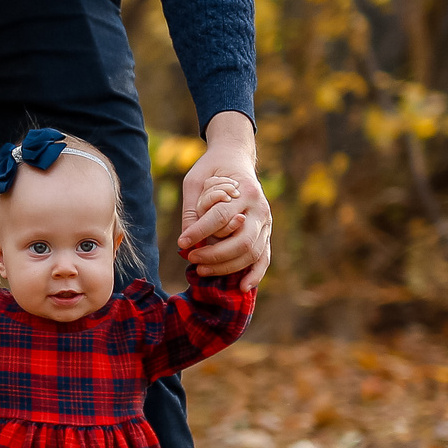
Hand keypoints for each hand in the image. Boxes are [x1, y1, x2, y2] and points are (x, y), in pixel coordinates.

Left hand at [177, 111, 273, 287]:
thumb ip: (192, 209)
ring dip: (226, 267)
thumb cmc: (212, 170)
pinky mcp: (266, 233)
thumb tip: (186, 242)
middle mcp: (259, 208)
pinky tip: (242, 287)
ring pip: (252, 253)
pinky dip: (255, 274)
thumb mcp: (195, 181)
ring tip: (201, 270)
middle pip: (241, 241)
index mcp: (244, 190)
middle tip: (191, 258)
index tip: (181, 244)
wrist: (236, 160)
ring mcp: (266, 222)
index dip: (200, 232)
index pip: (221, 217)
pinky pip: (264, 258)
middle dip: (214, 255)